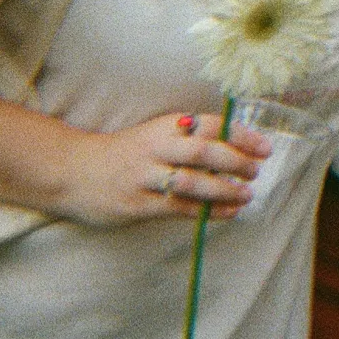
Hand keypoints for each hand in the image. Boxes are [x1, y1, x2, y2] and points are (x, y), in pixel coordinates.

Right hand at [54, 111, 270, 225]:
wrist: (73, 171)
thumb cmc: (126, 154)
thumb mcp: (157, 135)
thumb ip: (190, 140)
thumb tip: (239, 152)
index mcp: (166, 126)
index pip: (210, 125)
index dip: (241, 136)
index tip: (265, 147)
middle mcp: (156, 147)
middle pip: (203, 152)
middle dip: (236, 162)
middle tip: (257, 171)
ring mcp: (145, 176)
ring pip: (192, 182)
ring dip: (224, 190)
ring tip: (246, 195)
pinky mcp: (137, 203)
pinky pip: (178, 208)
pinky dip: (206, 211)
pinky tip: (227, 213)